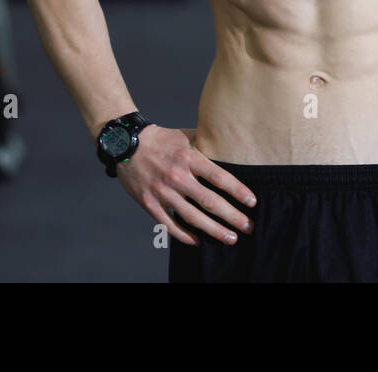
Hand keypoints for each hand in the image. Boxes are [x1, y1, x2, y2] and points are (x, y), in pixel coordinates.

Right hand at [114, 125, 256, 246]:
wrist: (126, 144)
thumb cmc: (161, 139)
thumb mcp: (186, 136)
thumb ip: (206, 145)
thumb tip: (230, 150)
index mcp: (189, 158)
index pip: (219, 177)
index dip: (238, 191)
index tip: (252, 202)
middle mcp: (177, 176)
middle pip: (210, 202)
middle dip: (232, 217)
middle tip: (248, 227)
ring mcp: (162, 192)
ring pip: (192, 217)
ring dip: (213, 230)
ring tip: (230, 238)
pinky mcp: (149, 203)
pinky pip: (169, 224)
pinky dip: (184, 236)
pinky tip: (198, 241)